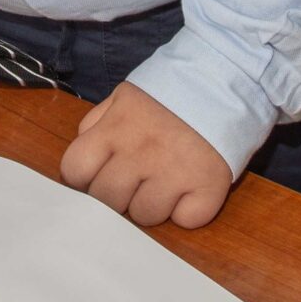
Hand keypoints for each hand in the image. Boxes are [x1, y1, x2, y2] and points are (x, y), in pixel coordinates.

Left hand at [60, 82, 232, 228]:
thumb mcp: (124, 97)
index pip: (74, 170)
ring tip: (165, 180)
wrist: (225, 81)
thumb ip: (97, 124)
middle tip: (135, 179)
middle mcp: (140, 153)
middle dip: (116, 194)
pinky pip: (185, 220)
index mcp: (115, 128)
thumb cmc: (170, 93)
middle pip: (107, 200)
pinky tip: (190, 187)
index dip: (83, 176)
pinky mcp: (207, 188)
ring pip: (145, 217)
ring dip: (152, 205)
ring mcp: (174, 173)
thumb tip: (81, 160)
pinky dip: (187, 210)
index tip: (98, 173)